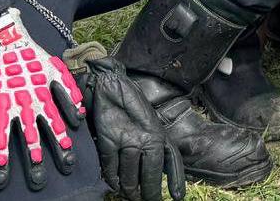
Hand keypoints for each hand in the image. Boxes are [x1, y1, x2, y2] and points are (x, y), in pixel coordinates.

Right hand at [0, 8, 83, 190]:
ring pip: (2, 137)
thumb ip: (68, 93)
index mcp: (41, 98)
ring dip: (2, 159)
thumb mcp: (56, 71)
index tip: (67, 163)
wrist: (3, 41)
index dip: (61, 145)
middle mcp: (23, 105)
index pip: (55, 126)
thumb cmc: (32, 57)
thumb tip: (78, 117)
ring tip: (1, 179)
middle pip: (30, 138)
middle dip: (34, 161)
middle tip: (38, 181)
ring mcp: (1, 105)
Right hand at [83, 55, 185, 200]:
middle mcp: (145, 141)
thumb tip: (166, 176)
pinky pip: (110, 170)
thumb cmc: (135, 108)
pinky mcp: (107, 142)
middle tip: (144, 200)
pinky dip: (112, 180)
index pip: (168, 168)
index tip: (172, 198)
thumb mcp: (155, 127)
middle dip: (146, 194)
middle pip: (147, 178)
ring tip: (130, 194)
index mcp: (159, 137)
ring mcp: (125, 142)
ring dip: (128, 190)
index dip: (171, 185)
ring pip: (127, 178)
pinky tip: (115, 183)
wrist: (112, 88)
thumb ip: (161, 149)